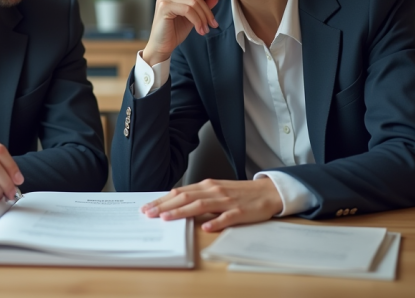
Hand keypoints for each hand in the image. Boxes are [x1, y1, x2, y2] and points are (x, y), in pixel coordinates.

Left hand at [141, 178, 282, 231]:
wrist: (267, 192)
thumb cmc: (239, 193)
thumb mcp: (216, 191)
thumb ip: (198, 196)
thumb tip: (175, 204)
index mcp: (207, 186)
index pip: (179, 192)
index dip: (162, 200)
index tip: (147, 207)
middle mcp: (213, 191)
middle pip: (185, 197)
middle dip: (165, 205)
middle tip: (149, 214)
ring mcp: (226, 201)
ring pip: (201, 205)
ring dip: (182, 212)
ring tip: (167, 218)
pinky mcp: (240, 212)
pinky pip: (226, 217)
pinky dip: (216, 222)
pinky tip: (206, 228)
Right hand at [142, 0, 218, 65]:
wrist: (161, 48)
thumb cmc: (174, 34)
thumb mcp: (191, 19)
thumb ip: (201, 8)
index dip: (207, 5)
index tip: (214, 21)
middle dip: (206, 13)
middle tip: (213, 25)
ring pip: (192, 4)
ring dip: (202, 18)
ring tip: (205, 30)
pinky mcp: (164, 7)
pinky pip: (187, 10)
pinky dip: (196, 20)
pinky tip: (199, 30)